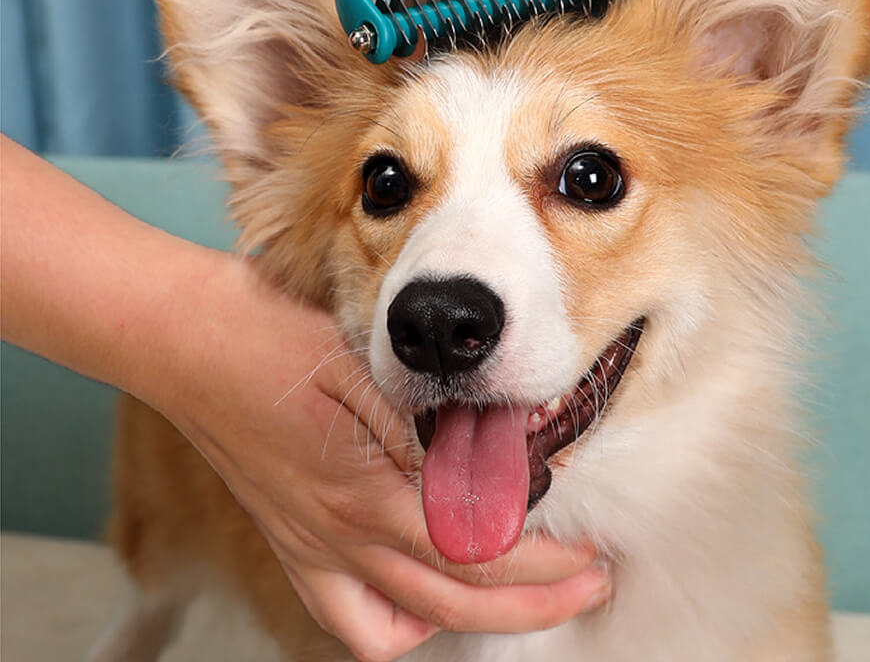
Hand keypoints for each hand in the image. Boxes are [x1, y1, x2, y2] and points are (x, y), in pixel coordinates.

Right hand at [144, 253, 611, 660]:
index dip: (545, 564)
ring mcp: (309, 546)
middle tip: (587, 583)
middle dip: (535, 603)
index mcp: (363, 488)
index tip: (589, 554)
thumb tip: (493, 457)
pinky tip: (424, 597)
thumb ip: (427, 420)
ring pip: (404, 624)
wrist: (187, 340)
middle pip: (455, 600)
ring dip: (471, 617)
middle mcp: (336, 534)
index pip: (476, 551)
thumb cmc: (270, 336)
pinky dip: (397, 622)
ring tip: (519, 595)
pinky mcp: (290, 542)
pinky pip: (347, 617)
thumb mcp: (363, 363)